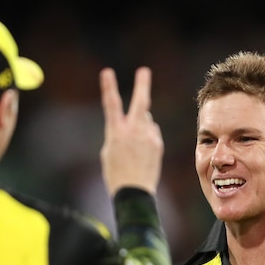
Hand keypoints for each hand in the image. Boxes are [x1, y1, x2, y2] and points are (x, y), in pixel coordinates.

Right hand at [99, 66, 163, 195]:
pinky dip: (147, 136)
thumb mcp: (109, 151)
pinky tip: (142, 153)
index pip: (111, 104)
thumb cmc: (116, 174)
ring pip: (146, 120)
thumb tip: (136, 122)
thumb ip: (119, 132)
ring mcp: (149, 136)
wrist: (134, 192)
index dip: (108, 87)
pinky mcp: (158, 143)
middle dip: (142, 85)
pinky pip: (151, 132)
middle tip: (144, 71)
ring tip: (133, 146)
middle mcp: (134, 131)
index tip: (107, 72)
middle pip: (141, 102)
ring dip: (141, 124)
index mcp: (117, 133)